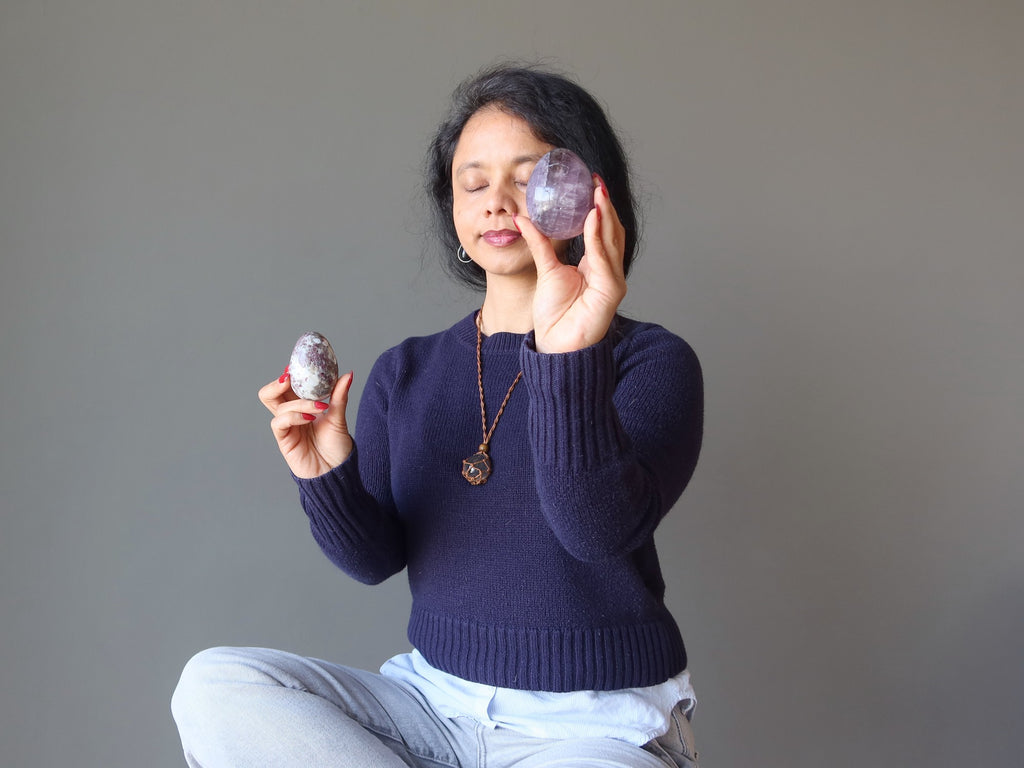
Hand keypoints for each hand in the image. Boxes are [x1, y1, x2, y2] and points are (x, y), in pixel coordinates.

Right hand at [258, 368, 354, 478]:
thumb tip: (348, 374)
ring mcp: (286, 427)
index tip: (297, 364)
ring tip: (318, 406)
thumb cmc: (336, 448)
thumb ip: (339, 396)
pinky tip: (311, 417)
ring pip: (274, 403)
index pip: (288, 386)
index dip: (289, 374)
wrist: (337, 473)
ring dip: (296, 401)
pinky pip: (279, 422)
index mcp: (302, 406)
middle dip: (278, 382)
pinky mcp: (284, 439)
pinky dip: (294, 415)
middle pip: (271, 393)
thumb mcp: (339, 418)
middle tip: (291, 377)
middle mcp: (291, 414)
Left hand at [516, 176, 626, 353]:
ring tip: (596, 191)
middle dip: (605, 204)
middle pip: (611, 231)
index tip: (590, 184)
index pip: (602, 231)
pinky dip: (598, 237)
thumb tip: (523, 219)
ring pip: (611, 240)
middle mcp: (608, 271)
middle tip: (595, 180)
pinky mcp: (611, 290)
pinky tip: (592, 218)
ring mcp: (613, 280)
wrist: (556, 346)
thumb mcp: (546, 270)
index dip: (598, 207)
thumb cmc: (555, 315)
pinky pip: (603, 258)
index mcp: (596, 265)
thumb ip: (539, 244)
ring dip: (604, 214)